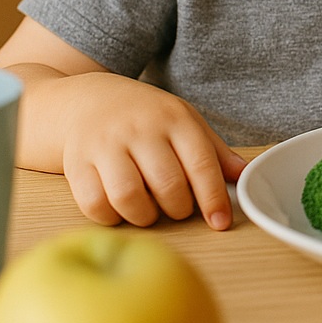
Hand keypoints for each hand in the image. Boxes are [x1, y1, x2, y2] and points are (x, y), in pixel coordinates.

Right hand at [53, 72, 247, 228]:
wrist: (87, 100)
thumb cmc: (146, 117)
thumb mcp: (184, 122)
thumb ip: (215, 151)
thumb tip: (245, 176)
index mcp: (173, 119)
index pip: (200, 163)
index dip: (213, 198)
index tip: (220, 222)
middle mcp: (139, 129)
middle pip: (167, 184)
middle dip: (179, 208)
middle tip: (177, 207)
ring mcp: (105, 145)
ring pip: (128, 197)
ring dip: (145, 216)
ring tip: (149, 210)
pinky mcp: (76, 164)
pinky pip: (94, 204)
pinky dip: (111, 217)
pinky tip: (120, 209)